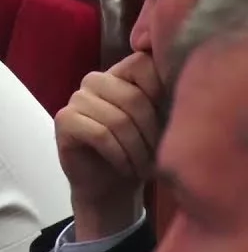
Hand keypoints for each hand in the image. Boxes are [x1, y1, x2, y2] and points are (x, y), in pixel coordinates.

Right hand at [54, 52, 162, 239]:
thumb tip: (186, 80)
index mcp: (121, 74)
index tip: (170, 121)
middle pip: (133, 97)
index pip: (143, 63)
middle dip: (151, 132)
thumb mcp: (162, 123)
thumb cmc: (139, 152)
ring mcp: (77, 99)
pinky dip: (118, 155)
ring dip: (136, 150)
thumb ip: (167, 97)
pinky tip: (124, 167)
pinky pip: (100, 134)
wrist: (111, 187)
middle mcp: (96, 81)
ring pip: (117, 119)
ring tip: (142, 166)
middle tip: (158, 156)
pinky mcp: (64, 120)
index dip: (162, 91)